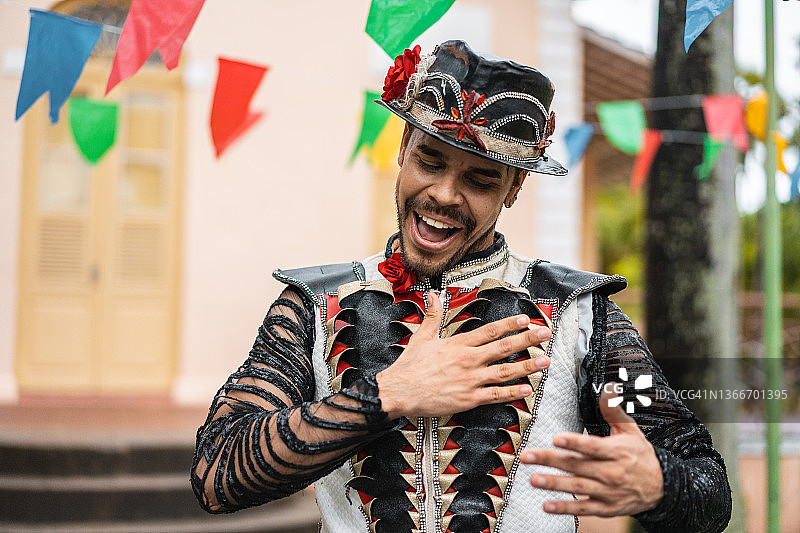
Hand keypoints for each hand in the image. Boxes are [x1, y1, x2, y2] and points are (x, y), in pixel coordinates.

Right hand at [376, 292, 550, 418]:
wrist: (399, 391)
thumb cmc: (409, 366)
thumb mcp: (421, 336)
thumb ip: (432, 315)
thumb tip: (434, 295)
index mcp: (458, 344)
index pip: (489, 331)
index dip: (510, 324)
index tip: (526, 319)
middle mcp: (468, 360)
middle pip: (503, 347)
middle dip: (527, 340)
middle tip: (545, 334)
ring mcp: (470, 380)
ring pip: (504, 371)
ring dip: (527, 366)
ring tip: (545, 361)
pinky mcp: (468, 398)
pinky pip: (495, 395)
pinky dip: (512, 392)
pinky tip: (527, 389)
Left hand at [520, 387, 663, 516]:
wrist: (663, 488)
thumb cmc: (642, 456)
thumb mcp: (631, 431)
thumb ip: (614, 410)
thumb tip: (608, 387)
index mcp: (616, 452)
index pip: (592, 446)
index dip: (574, 442)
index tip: (556, 438)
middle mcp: (611, 472)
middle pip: (577, 465)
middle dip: (550, 460)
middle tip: (526, 456)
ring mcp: (607, 492)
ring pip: (577, 487)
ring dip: (554, 484)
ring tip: (533, 479)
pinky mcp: (605, 508)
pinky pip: (583, 509)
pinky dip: (565, 508)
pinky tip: (547, 506)